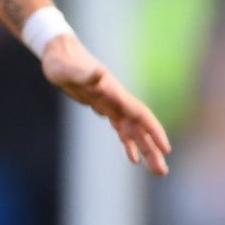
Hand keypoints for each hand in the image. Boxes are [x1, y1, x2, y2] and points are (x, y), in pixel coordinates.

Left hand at [42, 35, 171, 174]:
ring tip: (156, 170)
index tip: (166, 149)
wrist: (58, 52)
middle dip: (152, 149)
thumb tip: (98, 74)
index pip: (139, 114)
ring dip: (145, 149)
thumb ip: (84, 74)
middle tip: (162, 172)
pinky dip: (128, 143)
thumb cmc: (61, 61)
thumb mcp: (67, 69)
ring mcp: (111, 103)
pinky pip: (121, 129)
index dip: (153, 131)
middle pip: (140, 127)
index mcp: (113, 93)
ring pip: (133, 131)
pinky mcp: (103, 106)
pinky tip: (133, 158)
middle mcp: (117, 99)